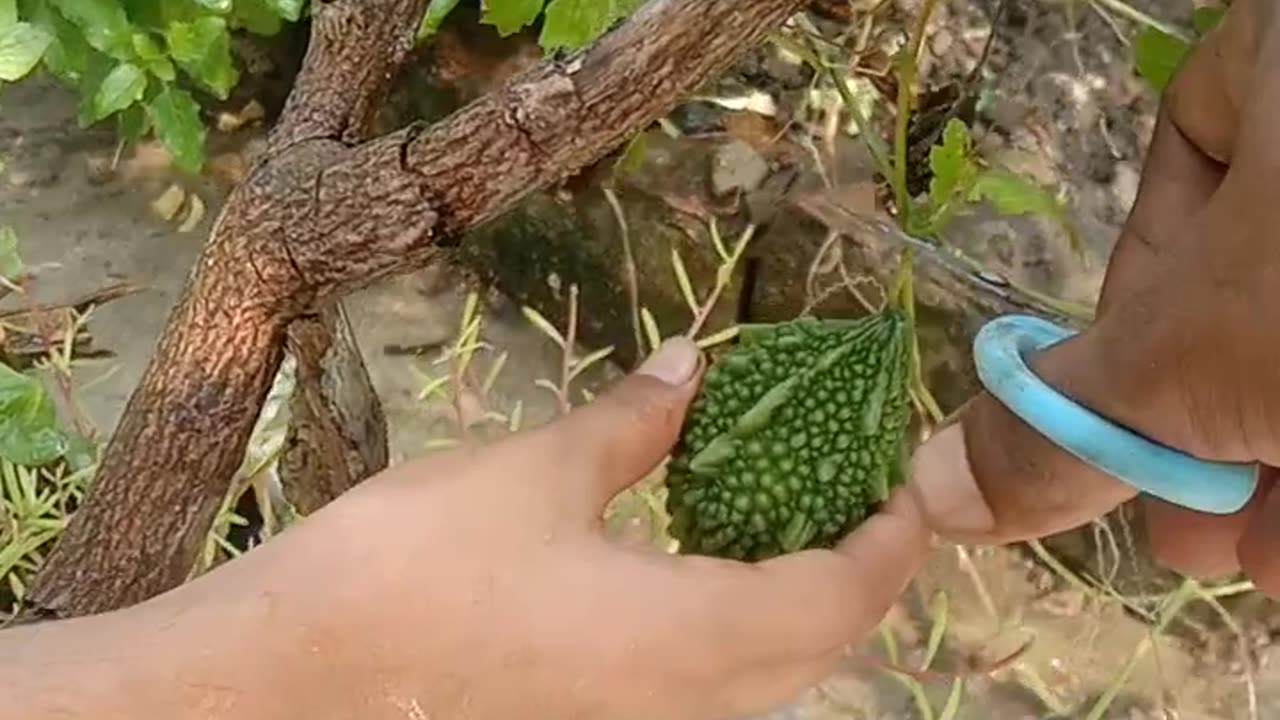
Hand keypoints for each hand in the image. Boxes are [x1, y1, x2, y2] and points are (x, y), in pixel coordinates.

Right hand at [3, 337, 931, 719]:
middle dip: (859, 578)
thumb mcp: (539, 471)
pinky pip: (709, 689)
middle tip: (860, 499)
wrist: (304, 672)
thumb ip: (635, 421)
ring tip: (798, 528)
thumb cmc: (421, 565)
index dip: (890, 541)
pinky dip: (743, 634)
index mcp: (689, 637)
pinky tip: (709, 578)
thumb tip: (694, 365)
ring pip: (769, 681)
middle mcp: (682, 704)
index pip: (839, 596)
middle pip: (820, 651)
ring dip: (806, 610)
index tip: (909, 486)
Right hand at [905, 0, 1279, 592]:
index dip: (1145, 292)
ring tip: (1257, 553)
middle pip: (1266, 265)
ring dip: (1275, 459)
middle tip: (1192, 524)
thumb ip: (1058, 415)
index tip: (1141, 401)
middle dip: (1212, 417)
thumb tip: (927, 485)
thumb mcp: (1191, 351)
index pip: (1188, 144)